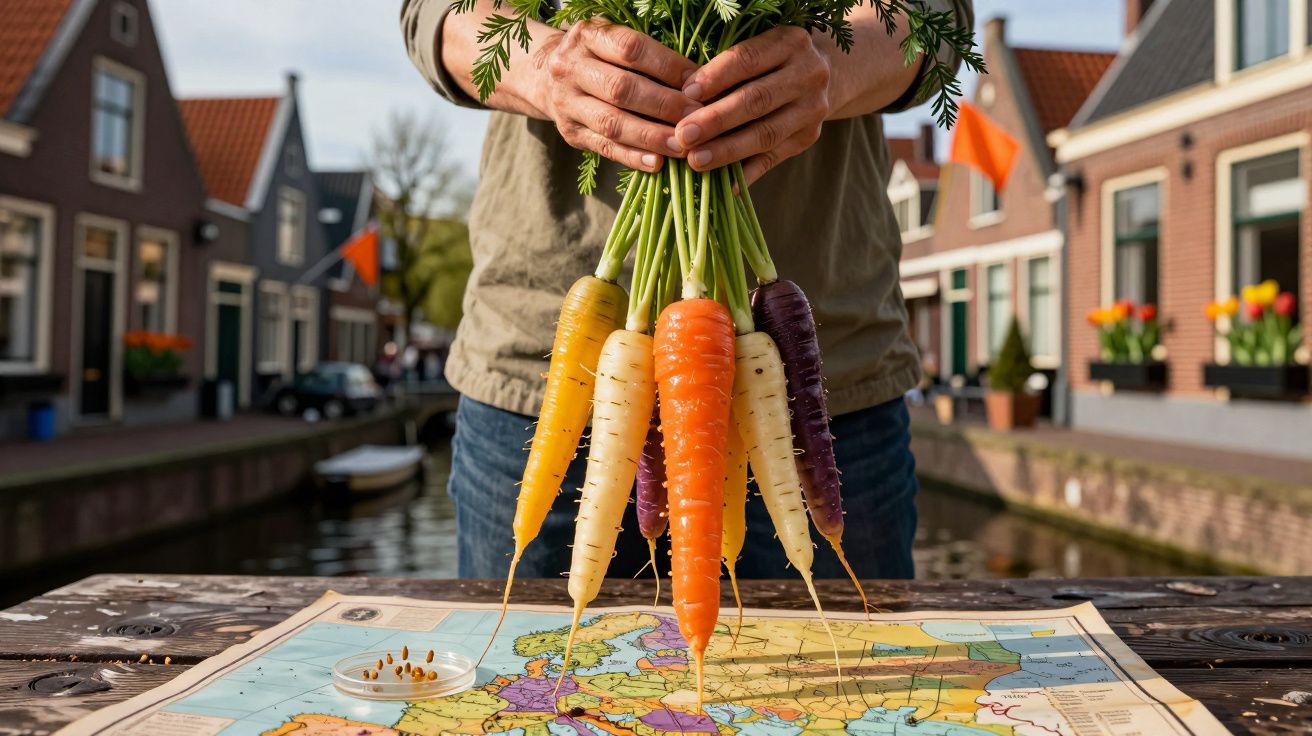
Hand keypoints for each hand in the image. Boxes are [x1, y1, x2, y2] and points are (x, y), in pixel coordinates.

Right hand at [540, 18, 700, 172]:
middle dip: (664, 105)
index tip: (698, 84)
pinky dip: (632, 157)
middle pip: (622, 89)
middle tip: (697, 118)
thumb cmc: (597, 56)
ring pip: (612, 123)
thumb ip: (647, 56)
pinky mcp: (570, 133)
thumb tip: (696, 81)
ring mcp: (566, 103)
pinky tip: (657, 163)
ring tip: (682, 145)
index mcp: (587, 36)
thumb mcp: (613, 41)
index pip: (631, 50)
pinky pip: (604, 148)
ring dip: (651, 137)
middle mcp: (571, 67)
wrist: (546, 76)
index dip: (668, 67)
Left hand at [674, 26, 830, 183]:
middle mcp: (809, 74)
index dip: (716, 77)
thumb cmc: (771, 59)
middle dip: (716, 119)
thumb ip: (727, 67)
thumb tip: (684, 99)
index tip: (686, 94)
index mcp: (791, 42)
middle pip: (757, 99)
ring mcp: (812, 109)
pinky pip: (773, 159)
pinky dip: (746, 173)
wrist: (824, 75)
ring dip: (728, 150)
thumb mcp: (758, 48)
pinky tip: (722, 184)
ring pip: (766, 133)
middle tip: (683, 135)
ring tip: (696, 161)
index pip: (749, 59)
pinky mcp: (808, 138)